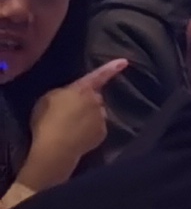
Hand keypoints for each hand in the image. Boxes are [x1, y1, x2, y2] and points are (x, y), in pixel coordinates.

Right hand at [16, 58, 125, 187]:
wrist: (56, 147)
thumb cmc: (48, 120)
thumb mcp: (48, 99)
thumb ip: (64, 93)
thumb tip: (71, 95)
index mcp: (83, 89)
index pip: (99, 75)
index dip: (112, 68)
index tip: (125, 61)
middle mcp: (97, 101)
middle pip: (94, 98)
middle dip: (86, 103)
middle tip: (68, 114)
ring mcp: (101, 118)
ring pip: (96, 114)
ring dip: (87, 118)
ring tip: (69, 128)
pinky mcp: (102, 133)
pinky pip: (96, 129)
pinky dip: (88, 132)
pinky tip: (75, 137)